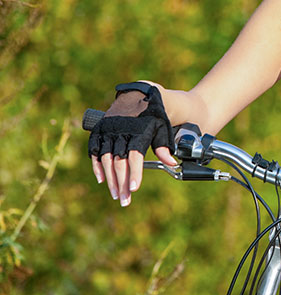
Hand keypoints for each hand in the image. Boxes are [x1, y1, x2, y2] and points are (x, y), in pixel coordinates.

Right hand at [88, 86, 176, 206]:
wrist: (140, 94)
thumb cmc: (155, 114)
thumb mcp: (163, 127)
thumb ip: (164, 146)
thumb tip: (171, 163)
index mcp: (138, 131)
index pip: (135, 156)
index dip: (134, 173)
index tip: (134, 188)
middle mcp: (121, 131)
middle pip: (120, 162)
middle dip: (122, 182)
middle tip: (125, 200)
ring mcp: (109, 130)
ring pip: (107, 159)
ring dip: (110, 179)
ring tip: (116, 194)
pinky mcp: (100, 130)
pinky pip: (95, 150)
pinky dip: (97, 165)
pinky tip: (101, 179)